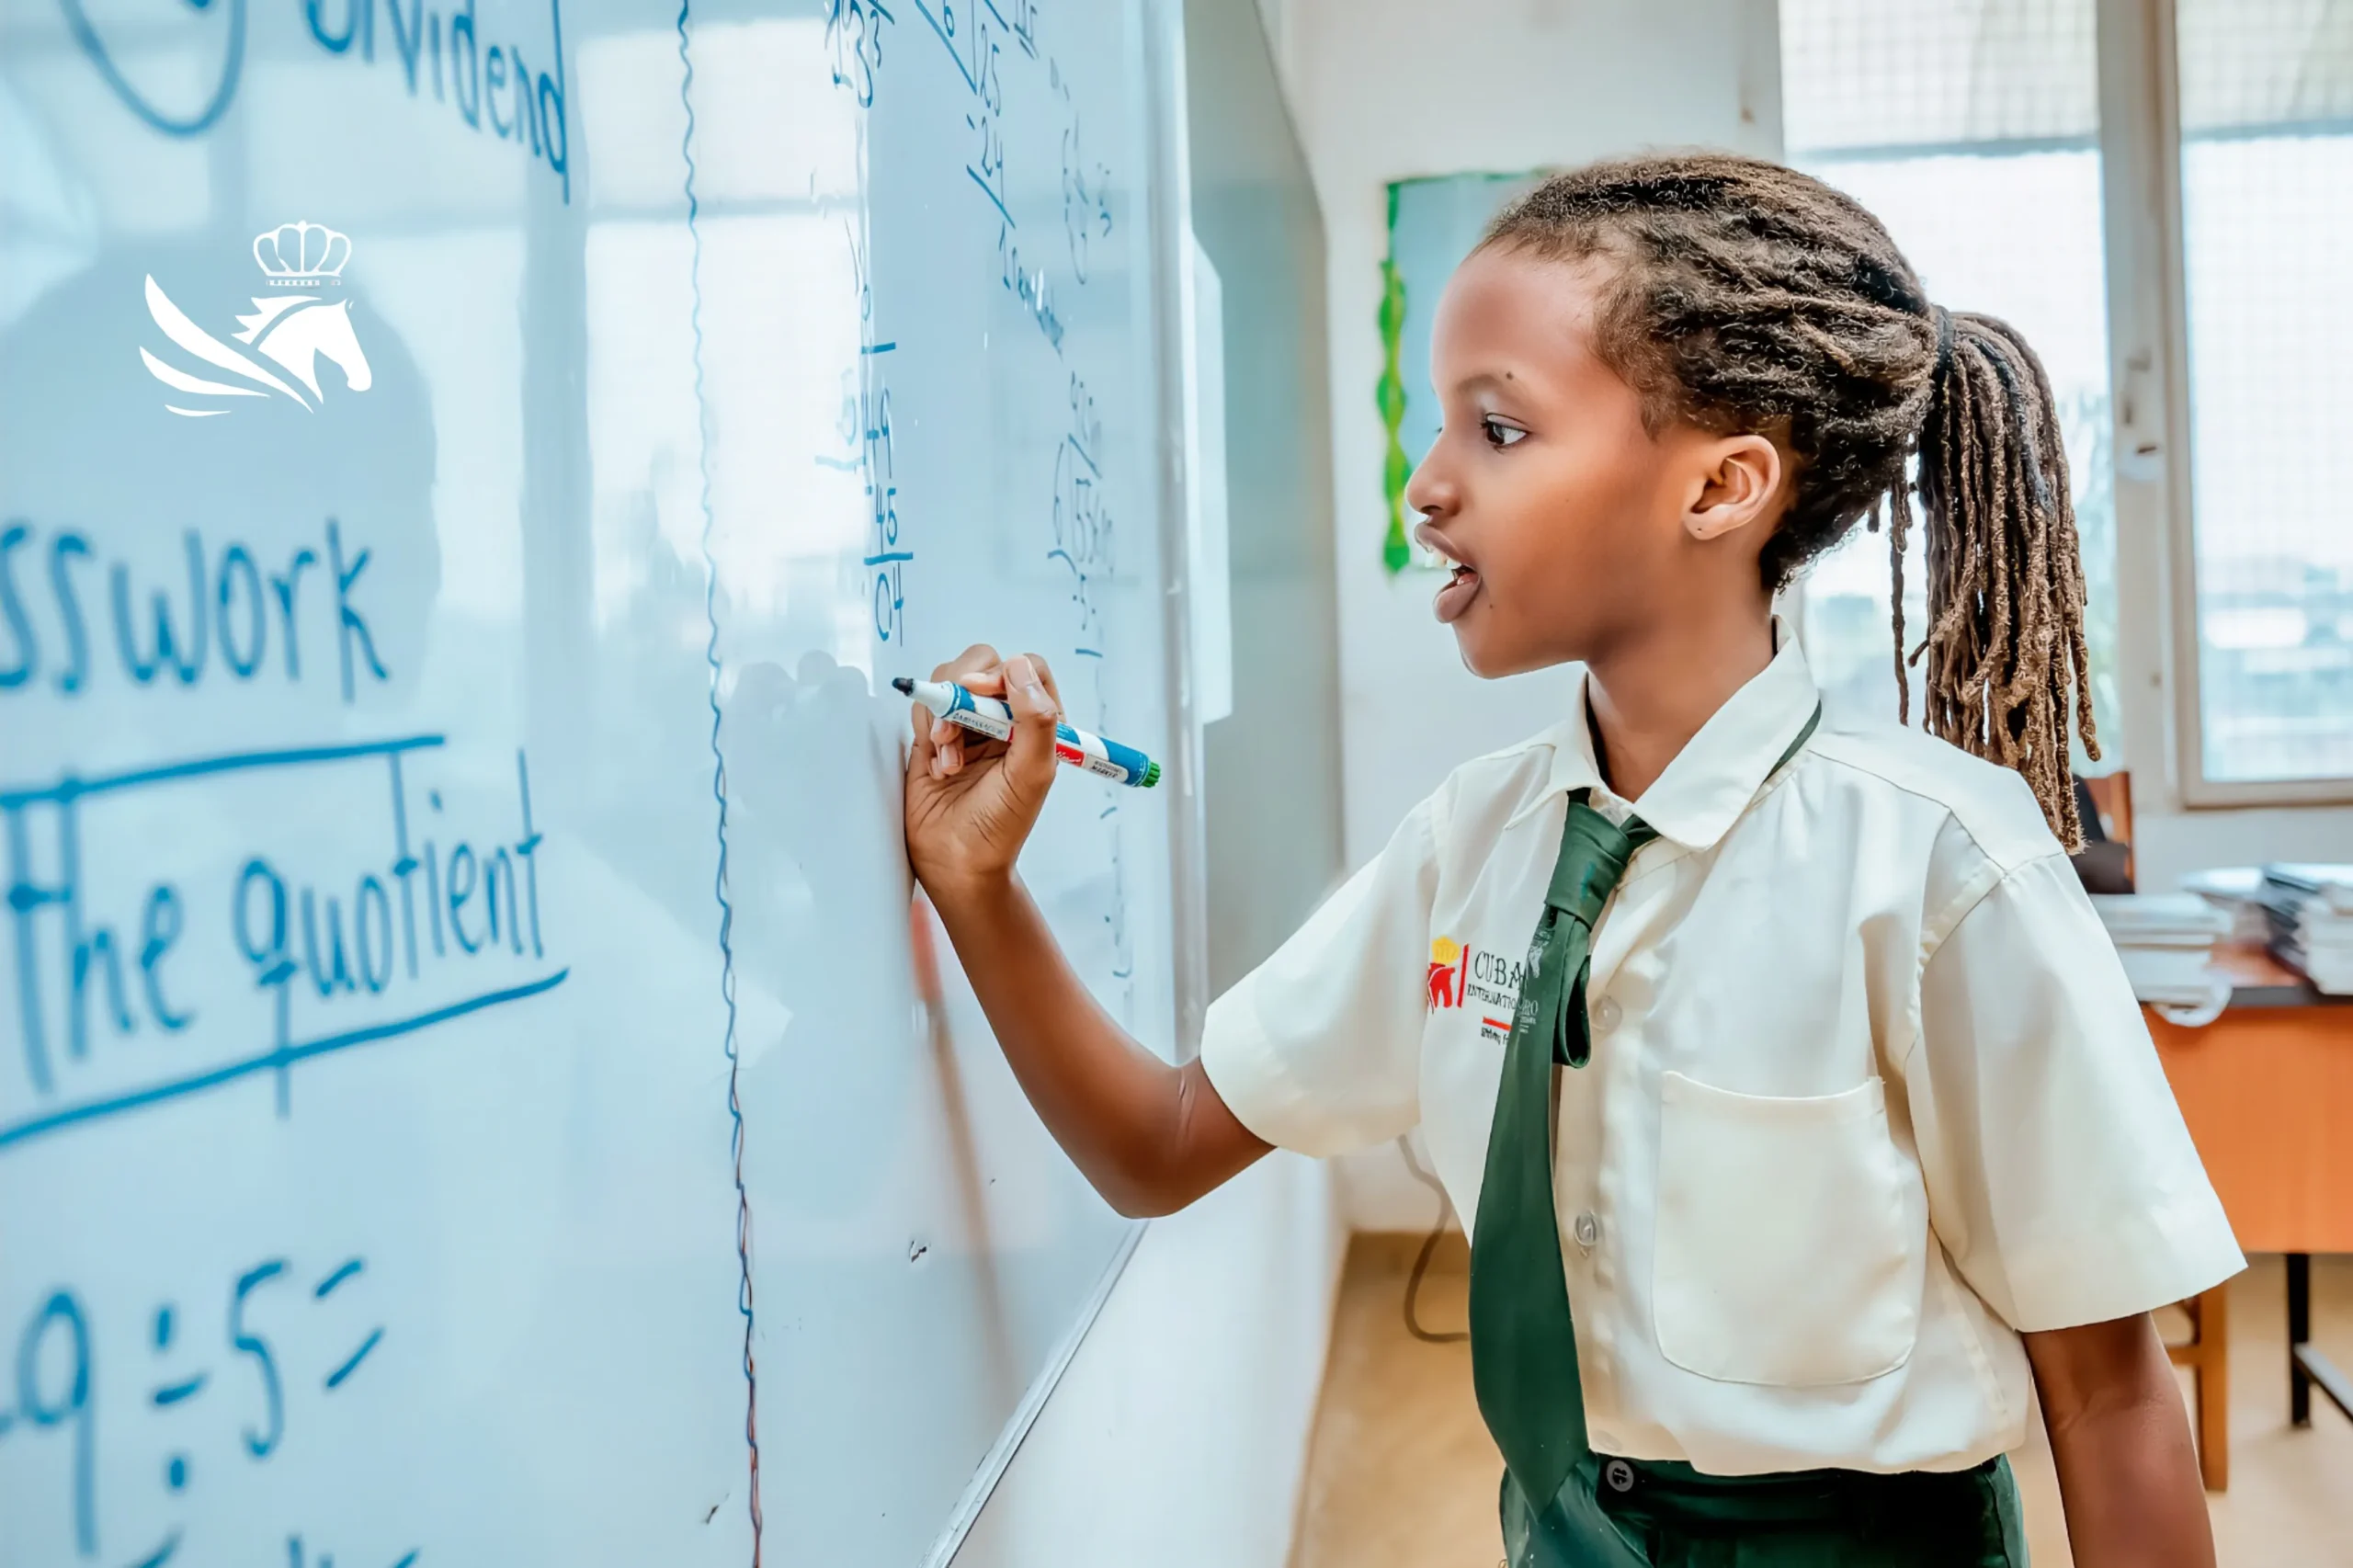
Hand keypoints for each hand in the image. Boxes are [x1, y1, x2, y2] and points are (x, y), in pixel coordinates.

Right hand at [905, 645, 1064, 897]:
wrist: (956, 861)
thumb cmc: (1000, 826)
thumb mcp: (1032, 774)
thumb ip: (1036, 720)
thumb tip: (1019, 667)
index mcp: (1039, 724)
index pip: (1027, 670)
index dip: (1005, 672)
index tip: (983, 693)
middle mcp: (1004, 718)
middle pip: (983, 664)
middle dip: (964, 691)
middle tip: (955, 728)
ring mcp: (968, 724)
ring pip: (949, 680)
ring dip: (944, 717)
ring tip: (951, 760)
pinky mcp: (935, 734)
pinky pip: (926, 704)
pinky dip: (927, 729)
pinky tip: (941, 766)